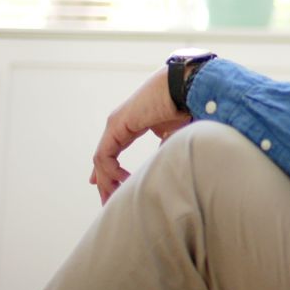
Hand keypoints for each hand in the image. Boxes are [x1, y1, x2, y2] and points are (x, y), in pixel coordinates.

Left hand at [89, 66, 191, 204]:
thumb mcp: (174, 135)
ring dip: (106, 181)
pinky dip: (109, 171)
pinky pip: (104, 155)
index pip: (113, 151)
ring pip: (102, 159)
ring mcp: (116, 124)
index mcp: (134, 124)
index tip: (113, 187)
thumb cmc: (186, 105)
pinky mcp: (116, 125)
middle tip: (108, 203)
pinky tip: (122, 181)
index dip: (110, 171)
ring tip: (114, 199)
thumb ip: (164, 149)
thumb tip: (160, 164)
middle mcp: (121, 124)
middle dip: (105, 182)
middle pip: (104, 158)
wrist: (187, 86)